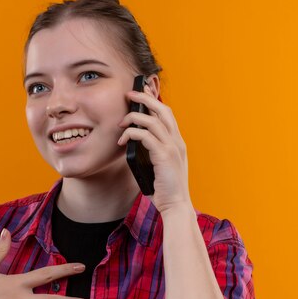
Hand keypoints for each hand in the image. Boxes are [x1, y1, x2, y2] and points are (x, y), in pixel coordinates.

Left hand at [117, 85, 191, 213]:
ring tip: (121, 122)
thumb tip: (133, 142)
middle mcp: (177, 141)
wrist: (176, 205)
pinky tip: (122, 140)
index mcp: (177, 142)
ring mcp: (172, 148)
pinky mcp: (164, 156)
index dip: (154, 100)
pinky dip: (131, 134)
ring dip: (134, 117)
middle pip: (162, 110)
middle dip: (145, 98)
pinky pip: (145, 136)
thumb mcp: (158, 165)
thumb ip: (151, 151)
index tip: (141, 92)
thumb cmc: (164, 188)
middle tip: (129, 94)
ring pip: (153, 120)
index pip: (167, 114)